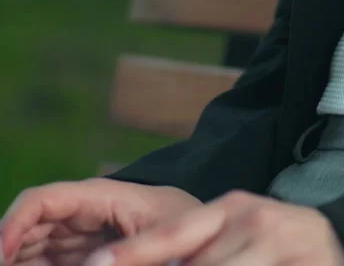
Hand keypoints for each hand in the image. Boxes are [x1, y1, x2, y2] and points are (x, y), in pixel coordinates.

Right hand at [0, 179, 200, 265]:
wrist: (213, 231)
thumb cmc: (193, 226)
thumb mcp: (162, 240)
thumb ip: (125, 255)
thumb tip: (91, 265)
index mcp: (99, 195)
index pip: (41, 200)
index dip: (12, 225)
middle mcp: (84, 210)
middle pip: (30, 224)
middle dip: (9, 247)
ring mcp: (84, 232)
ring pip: (34, 246)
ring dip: (20, 259)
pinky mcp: (88, 252)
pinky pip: (50, 260)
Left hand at [82, 190, 343, 265]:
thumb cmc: (281, 247)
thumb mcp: (238, 235)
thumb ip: (200, 249)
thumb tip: (144, 256)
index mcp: (229, 209)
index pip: (171, 234)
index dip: (132, 253)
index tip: (97, 264)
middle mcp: (250, 220)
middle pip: (196, 265)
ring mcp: (276, 242)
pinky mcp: (302, 265)